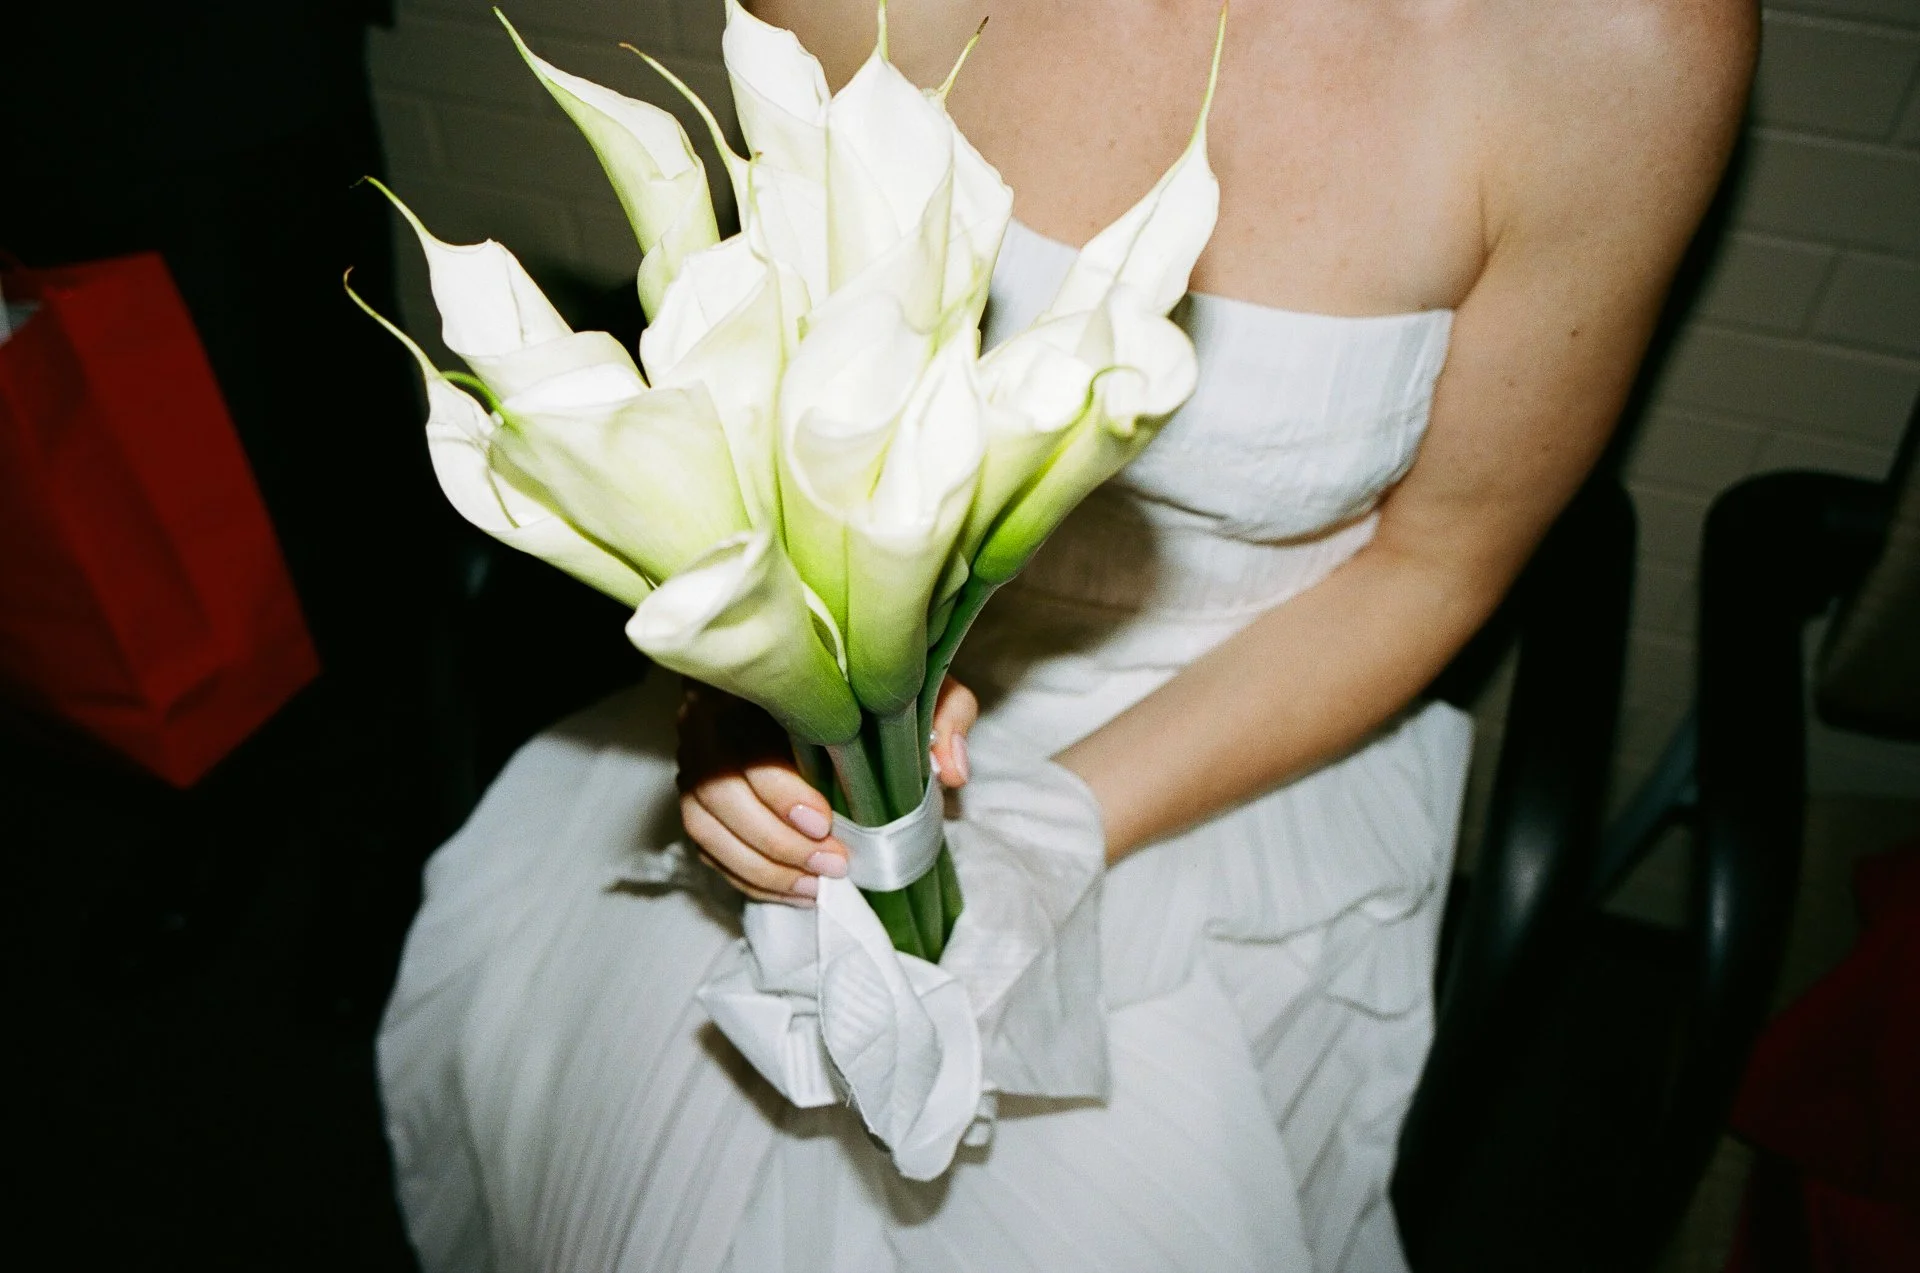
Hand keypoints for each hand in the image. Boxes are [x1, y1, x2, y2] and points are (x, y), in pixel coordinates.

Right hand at [676, 677, 978, 905]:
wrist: (829, 682)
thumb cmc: (872, 683)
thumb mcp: (919, 683)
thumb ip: (943, 713)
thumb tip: (950, 770)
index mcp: (757, 681)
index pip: (743, 736)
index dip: (777, 788)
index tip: (823, 822)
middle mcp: (710, 716)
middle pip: (717, 790)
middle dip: (776, 841)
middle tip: (834, 865)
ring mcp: (696, 757)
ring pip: (706, 824)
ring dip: (762, 866)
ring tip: (818, 886)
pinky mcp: (701, 795)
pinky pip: (708, 845)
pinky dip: (749, 875)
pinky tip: (796, 889)